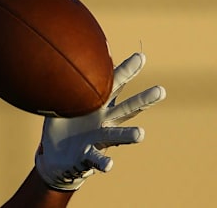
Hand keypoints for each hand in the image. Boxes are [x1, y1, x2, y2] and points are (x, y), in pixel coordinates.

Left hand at [35, 53, 166, 190]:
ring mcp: (97, 138)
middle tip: (161, 91)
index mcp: (98, 104)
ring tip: (140, 134)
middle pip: (125, 108)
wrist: (57, 155)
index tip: (141, 57)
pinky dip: (103, 162)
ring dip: (129, 135)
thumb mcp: (61, 101)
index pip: (113, 85)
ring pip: (116, 135)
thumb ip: (64, 84)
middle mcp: (104, 121)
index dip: (126, 71)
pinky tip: (109, 164)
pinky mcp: (88, 155)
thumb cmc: (63, 124)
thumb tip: (60, 54)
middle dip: (143, 100)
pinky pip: (97, 159)